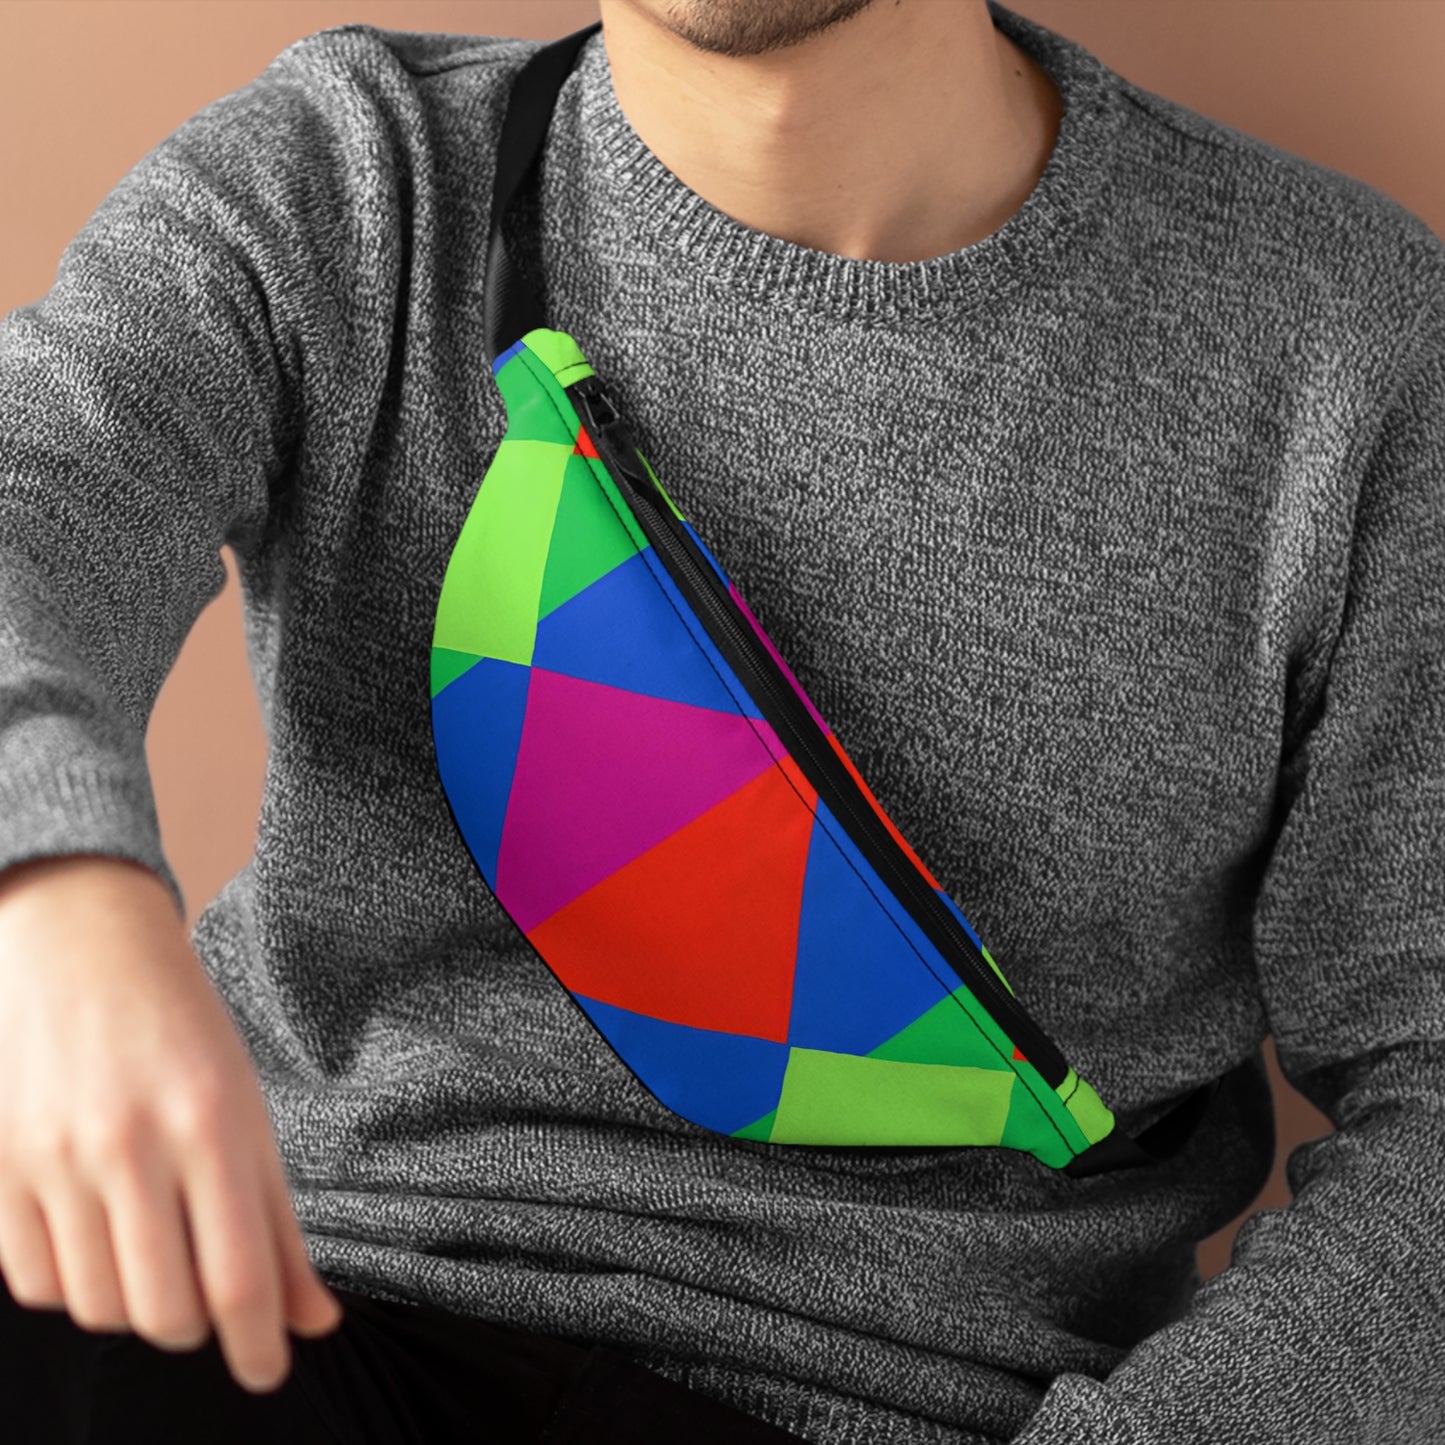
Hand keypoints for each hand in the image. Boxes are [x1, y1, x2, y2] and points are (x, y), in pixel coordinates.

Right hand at [0, 854, 343, 1392]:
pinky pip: (37, 1285)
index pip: (238, 1276)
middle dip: (198, 1326)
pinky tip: (100, 1238)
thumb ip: (278, 1223)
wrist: (85, 950)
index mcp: (212, 1124)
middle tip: (209, 1292)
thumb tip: (314, 1321)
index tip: (269, 1369)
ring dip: (138, 1306)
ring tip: (155, 1253)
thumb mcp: (250, 1112)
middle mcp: (132, 1146)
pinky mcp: (0, 1174)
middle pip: (166, 1312)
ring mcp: (56, 1161)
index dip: (258, 1346)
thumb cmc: (184, 1032)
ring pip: (100, 1309)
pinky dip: (77, 1284)